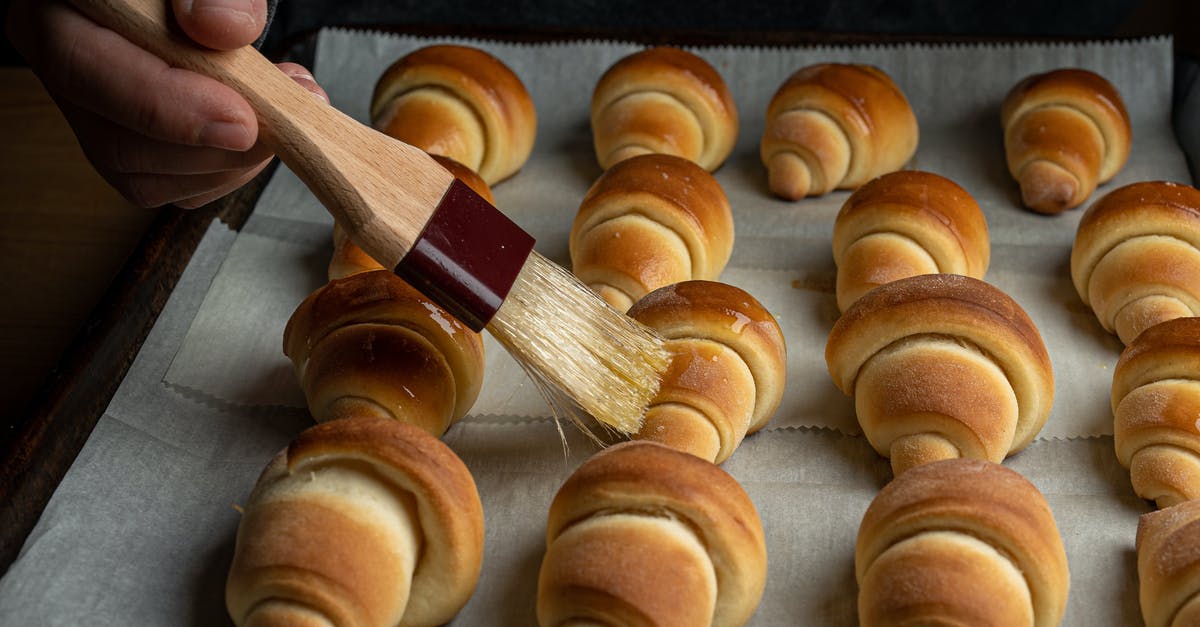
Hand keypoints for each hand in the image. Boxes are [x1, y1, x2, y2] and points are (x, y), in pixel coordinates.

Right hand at [6, 0, 328, 208]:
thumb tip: (220, 27)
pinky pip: (181, 188)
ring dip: (231, 162)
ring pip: (150, 180)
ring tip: (284, 111)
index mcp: (56, 13)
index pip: (82, 70)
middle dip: (213, 147)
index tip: (241, 120)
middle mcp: (69, 76)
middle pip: (119, 145)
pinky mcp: (140, 152)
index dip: (164, 105)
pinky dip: (234, 170)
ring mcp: (100, 121)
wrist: (199, 1)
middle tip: (281, 119)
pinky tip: (267, 131)